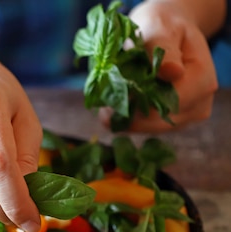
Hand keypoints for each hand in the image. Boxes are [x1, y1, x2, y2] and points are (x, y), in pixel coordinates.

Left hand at [100, 1, 218, 131]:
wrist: (166, 33)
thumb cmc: (163, 29)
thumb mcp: (161, 30)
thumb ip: (164, 51)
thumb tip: (171, 73)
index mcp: (202, 81)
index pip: (168, 105)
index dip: (138, 105)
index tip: (112, 98)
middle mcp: (198, 103)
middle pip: (158, 123)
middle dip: (128, 115)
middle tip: (103, 108)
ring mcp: (185, 116)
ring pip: (149, 128)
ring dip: (125, 119)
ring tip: (106, 105)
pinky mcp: (170, 121)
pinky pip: (145, 127)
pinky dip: (127, 119)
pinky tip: (114, 108)